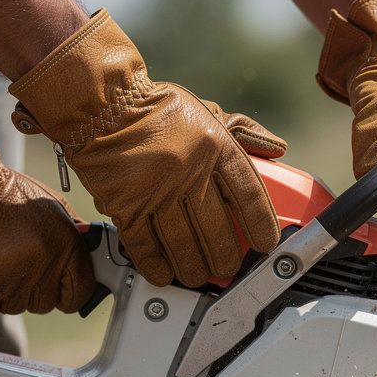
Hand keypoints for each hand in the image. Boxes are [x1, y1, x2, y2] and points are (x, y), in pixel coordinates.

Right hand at [0, 105, 94, 315]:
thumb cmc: (6, 194)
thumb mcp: (54, 207)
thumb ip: (74, 234)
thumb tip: (89, 252)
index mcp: (67, 247)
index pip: (81, 293)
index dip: (71, 293)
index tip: (64, 290)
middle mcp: (43, 266)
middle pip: (46, 304)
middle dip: (36, 290)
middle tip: (22, 267)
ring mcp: (13, 279)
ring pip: (17, 306)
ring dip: (9, 291)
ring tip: (0, 261)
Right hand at [8, 10, 286, 288]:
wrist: (99, 101)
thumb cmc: (158, 109)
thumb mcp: (208, 112)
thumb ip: (245, 131)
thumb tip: (277, 149)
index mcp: (216, 147)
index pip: (251, 197)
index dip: (262, 227)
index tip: (265, 244)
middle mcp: (189, 171)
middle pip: (218, 232)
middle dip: (227, 258)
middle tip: (228, 266)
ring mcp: (156, 191)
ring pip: (184, 246)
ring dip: (195, 268)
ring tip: (200, 275)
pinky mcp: (126, 205)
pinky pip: (145, 246)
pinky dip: (157, 265)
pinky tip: (165, 274)